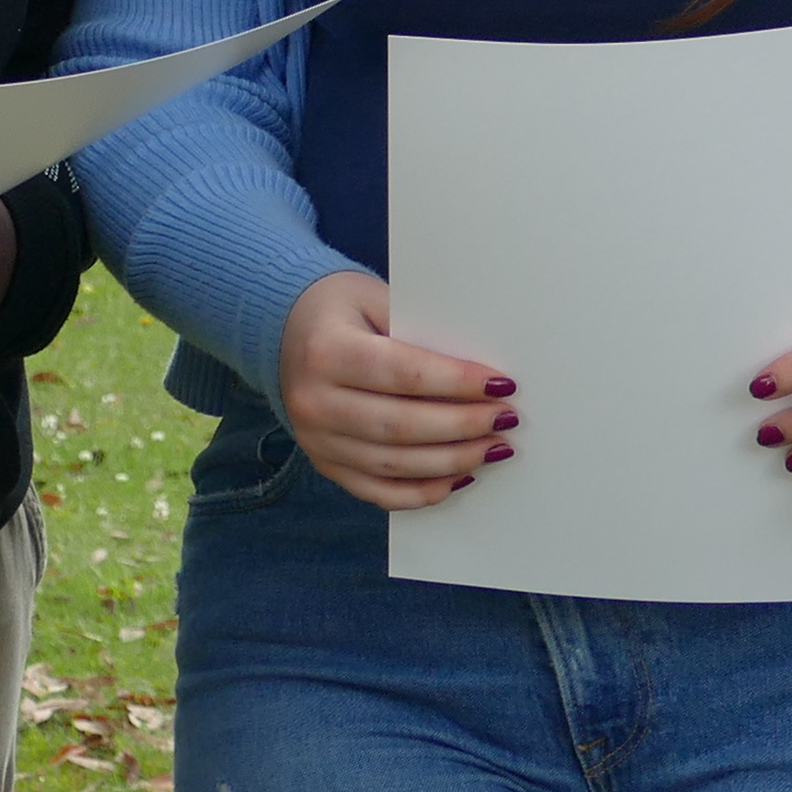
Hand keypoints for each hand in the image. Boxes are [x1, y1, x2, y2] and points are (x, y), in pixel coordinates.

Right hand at [276, 269, 509, 511]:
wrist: (285, 330)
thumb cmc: (343, 310)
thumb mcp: (376, 299)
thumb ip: (420, 331)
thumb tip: (481, 372)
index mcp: (327, 351)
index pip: (404, 374)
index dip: (458, 383)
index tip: (501, 385)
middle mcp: (314, 402)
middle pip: (401, 426)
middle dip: (463, 426)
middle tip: (506, 419)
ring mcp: (316, 441)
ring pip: (394, 465)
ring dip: (452, 461)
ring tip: (494, 448)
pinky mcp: (325, 465)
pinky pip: (379, 492)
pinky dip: (422, 491)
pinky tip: (459, 477)